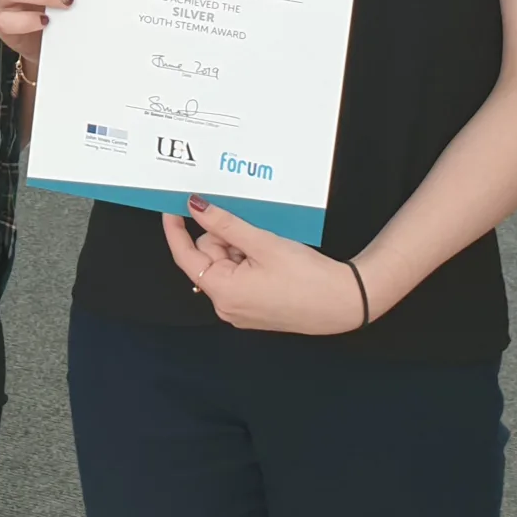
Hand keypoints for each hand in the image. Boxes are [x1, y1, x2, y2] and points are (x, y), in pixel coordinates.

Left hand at [162, 197, 364, 334]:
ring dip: (240, 247)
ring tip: (268, 245)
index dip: (176, 230)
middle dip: (224, 238)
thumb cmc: (307, 277)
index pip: (184, 257)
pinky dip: (249, 259)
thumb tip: (196, 207)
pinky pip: (240, 276)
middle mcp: (226, 306)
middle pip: (209, 258)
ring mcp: (241, 310)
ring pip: (226, 265)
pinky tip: (271, 255)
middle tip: (251, 228)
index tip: (172, 207)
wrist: (345, 302)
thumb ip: (225, 224)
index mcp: (223, 292)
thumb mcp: (262, 243)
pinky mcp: (255, 309)